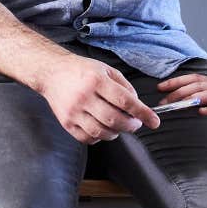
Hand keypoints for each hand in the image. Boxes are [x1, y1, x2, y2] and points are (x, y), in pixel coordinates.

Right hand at [35, 55, 160, 144]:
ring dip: (116, 132)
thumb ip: (124, 85)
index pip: (125, 101)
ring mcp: (74, 111)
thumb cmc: (81, 70)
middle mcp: (84, 96)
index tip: (154, 121)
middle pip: (114, 119)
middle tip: (136, 123)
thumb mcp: (105, 69)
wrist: (52, 73)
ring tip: (119, 125)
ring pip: (101, 132)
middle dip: (131, 125)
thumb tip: (137, 104)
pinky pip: (88, 138)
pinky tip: (102, 128)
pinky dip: (100, 137)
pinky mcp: (66, 123)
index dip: (142, 113)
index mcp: (96, 80)